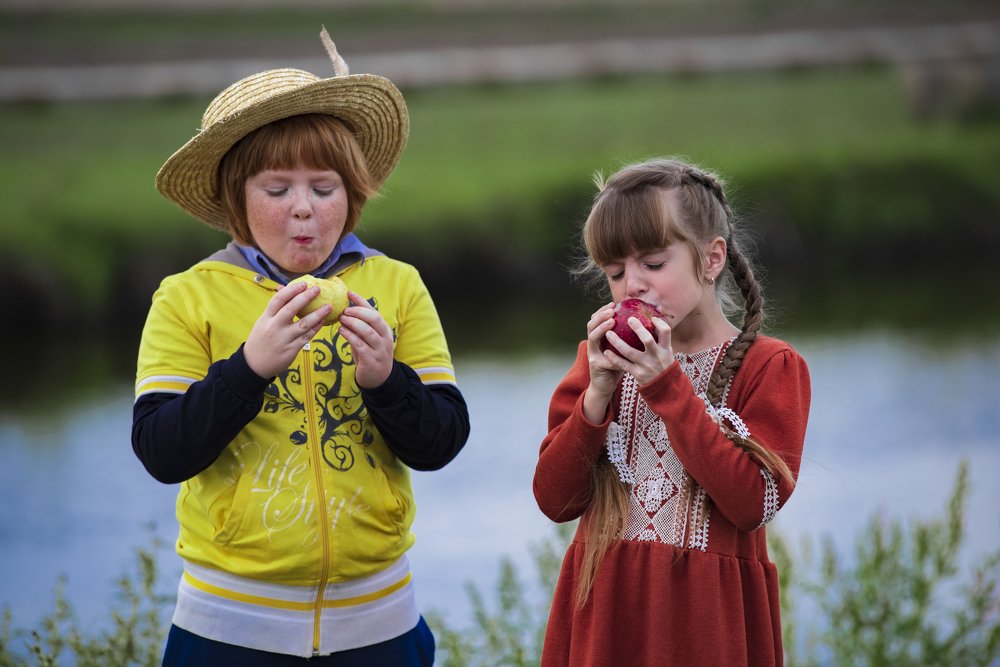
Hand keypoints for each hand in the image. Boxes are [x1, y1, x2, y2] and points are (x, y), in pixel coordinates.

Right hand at [244, 281, 329, 378]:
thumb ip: (274, 308)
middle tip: (317, 289)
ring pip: (303, 324)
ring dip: (317, 314)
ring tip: (328, 307)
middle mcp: (274, 327)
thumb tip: (284, 288)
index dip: (292, 290)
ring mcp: (284, 339)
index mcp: (266, 318)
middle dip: (305, 297)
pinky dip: (316, 328)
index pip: (278, 299)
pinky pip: (307, 337)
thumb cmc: (261, 339)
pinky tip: (323, 321)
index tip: (304, 283)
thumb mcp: (263, 322)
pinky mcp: (292, 349)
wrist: (255, 364)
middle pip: (291, 309)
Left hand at [338, 291, 393, 388]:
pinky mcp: (372, 360)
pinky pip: (361, 345)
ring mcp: (380, 349)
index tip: (349, 293)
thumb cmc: (370, 354)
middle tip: (344, 310)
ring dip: (353, 323)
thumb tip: (344, 309)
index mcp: (384, 330)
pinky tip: (341, 331)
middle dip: (358, 312)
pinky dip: (350, 336)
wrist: (378, 379)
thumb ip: (359, 326)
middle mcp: (385, 338)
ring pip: (368, 331)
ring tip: (341, 319)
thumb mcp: (367, 339)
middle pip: (374, 319)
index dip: (361, 301)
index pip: (374, 311)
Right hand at [583, 303, 623, 421]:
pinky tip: (616, 348)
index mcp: (599, 338)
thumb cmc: (617, 366)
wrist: (606, 386)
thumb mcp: (621, 349)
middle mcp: (593, 344)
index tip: (613, 304)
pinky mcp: (595, 365)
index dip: (602, 310)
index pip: (596, 319)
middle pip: (590, 324)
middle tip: (611, 310)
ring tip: (611, 322)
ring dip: (601, 328)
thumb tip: (644, 324)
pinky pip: (602, 357)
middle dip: (600, 315)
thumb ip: (626, 338)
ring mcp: (592, 354)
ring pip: (592, 337)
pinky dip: (610, 354)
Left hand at [603, 314, 674, 385]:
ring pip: (630, 352)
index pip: (666, 331)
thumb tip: (654, 318)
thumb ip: (660, 338)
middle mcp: (656, 356)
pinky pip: (623, 364)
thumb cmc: (663, 365)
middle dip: (638, 328)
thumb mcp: (667, 352)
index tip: (652, 317)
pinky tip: (606, 351)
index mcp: (666, 348)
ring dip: (617, 342)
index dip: (659, 322)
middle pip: (647, 339)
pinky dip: (614, 358)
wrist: (664, 388)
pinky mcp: (637, 374)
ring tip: (608, 333)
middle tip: (629, 319)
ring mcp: (646, 365)